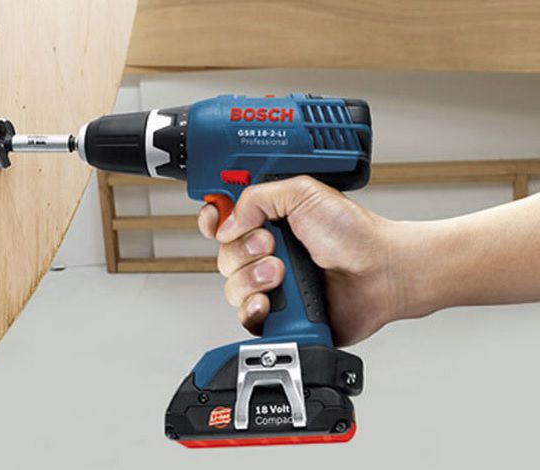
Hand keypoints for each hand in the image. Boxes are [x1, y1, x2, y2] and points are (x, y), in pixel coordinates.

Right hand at [198, 176, 420, 346]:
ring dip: (254, 278)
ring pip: (232, 286)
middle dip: (243, 251)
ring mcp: (271, 284)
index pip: (224, 220)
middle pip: (224, 254)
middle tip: (272, 246)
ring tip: (282, 273)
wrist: (380, 274)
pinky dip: (254, 309)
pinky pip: (245, 316)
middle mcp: (267, 252)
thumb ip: (259, 197)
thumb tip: (228, 219)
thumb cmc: (355, 235)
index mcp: (270, 220)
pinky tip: (271, 301)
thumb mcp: (305, 194)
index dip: (213, 220)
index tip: (215, 221)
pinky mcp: (278, 314)